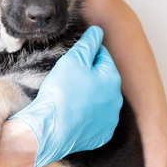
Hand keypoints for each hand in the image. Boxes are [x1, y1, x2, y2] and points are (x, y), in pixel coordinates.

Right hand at [10, 26, 122, 166]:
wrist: (50, 128)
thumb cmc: (61, 93)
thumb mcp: (73, 60)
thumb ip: (88, 43)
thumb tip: (97, 31)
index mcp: (112, 78)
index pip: (103, 57)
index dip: (86, 55)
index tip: (71, 60)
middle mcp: (116, 100)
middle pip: (102, 80)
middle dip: (89, 76)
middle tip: (67, 79)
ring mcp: (110, 120)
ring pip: (100, 101)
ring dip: (88, 96)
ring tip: (68, 98)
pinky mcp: (100, 135)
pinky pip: (94, 121)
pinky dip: (86, 116)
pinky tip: (72, 115)